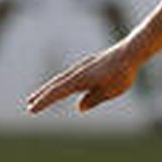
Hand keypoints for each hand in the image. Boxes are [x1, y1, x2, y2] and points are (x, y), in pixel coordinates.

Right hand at [25, 42, 140, 113]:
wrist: (131, 52)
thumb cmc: (122, 74)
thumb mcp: (110, 91)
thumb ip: (94, 99)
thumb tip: (80, 107)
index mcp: (81, 80)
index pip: (58, 92)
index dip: (44, 101)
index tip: (32, 109)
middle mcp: (78, 72)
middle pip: (56, 85)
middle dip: (43, 95)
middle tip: (30, 104)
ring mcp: (83, 67)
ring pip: (62, 79)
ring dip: (50, 88)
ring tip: (40, 96)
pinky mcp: (89, 64)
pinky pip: (71, 75)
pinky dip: (62, 82)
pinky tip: (63, 86)